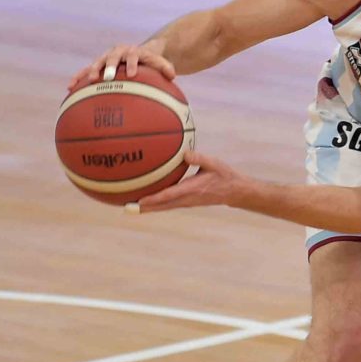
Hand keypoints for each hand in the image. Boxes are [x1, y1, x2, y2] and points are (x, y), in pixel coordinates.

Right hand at [70, 42, 175, 89]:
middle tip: (108, 77)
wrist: (138, 52)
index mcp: (133, 52)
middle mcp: (117, 53)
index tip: (133, 74)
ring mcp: (106, 58)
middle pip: (112, 58)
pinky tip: (70, 89)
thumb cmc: (150, 61)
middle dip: (109, 66)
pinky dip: (78, 78)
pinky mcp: (97, 65)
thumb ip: (165, 67)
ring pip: (96, 63)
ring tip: (88, 81)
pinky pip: (85, 71)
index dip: (132, 65)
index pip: (133, 57)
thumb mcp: (159, 62)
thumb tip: (173, 75)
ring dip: (91, 71)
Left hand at [129, 151, 243, 213]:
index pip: (170, 195)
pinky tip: (146, 202)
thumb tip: (184, 153)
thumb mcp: (214, 163)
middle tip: (127, 208)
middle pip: (162, 205)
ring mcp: (186, 202)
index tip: (140, 200)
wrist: (234, 191)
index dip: (154, 198)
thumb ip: (199, 158)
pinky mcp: (186, 202)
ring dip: (148, 208)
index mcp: (192, 189)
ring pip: (163, 207)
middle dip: (144, 207)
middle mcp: (187, 198)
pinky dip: (156, 204)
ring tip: (131, 208)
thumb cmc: (224, 175)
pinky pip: (168, 205)